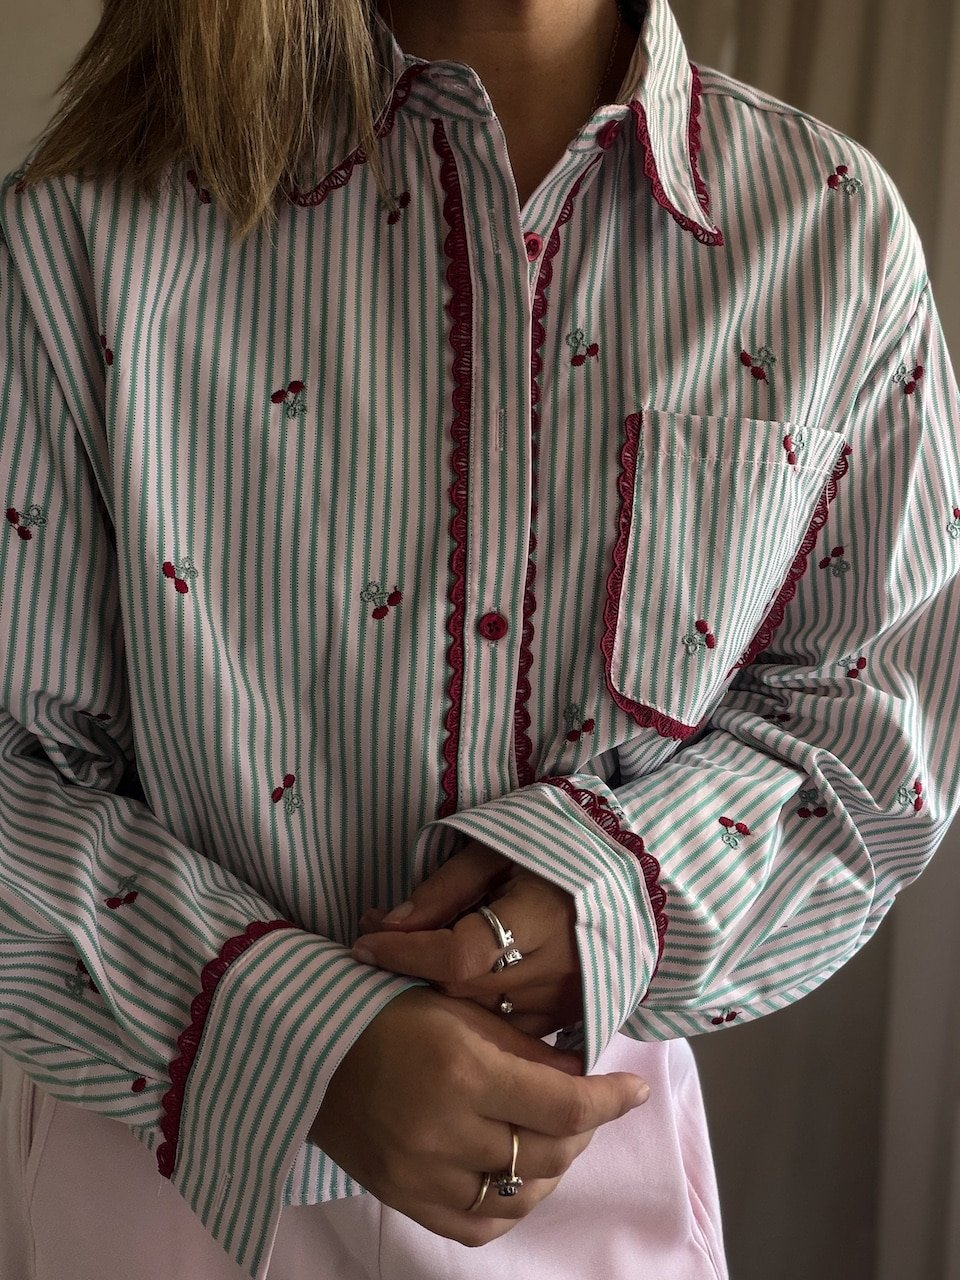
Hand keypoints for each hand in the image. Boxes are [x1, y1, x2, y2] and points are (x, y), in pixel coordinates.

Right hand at [308, 986, 649, 1245]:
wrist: (309, 1048)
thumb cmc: (387, 1012)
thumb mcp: (459, 1008)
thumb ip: (524, 1049)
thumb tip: (582, 1078)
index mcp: (463, 1071)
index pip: (563, 1104)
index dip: (610, 1100)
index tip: (634, 1090)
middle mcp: (444, 1131)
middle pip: (548, 1155)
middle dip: (583, 1130)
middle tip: (587, 1105)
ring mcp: (422, 1174)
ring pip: (519, 1196)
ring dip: (551, 1170)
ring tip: (553, 1138)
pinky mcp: (403, 1199)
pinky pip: (477, 1225)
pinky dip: (509, 1206)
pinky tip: (516, 1176)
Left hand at [353, 841, 582, 1037]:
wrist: (628, 879)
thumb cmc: (557, 854)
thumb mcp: (500, 850)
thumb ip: (445, 887)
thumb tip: (388, 925)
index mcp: (543, 916)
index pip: (458, 953)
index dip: (405, 952)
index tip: (363, 942)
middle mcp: (556, 969)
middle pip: (462, 989)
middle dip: (411, 968)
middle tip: (375, 941)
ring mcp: (564, 1002)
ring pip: (478, 1016)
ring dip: (436, 992)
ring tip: (407, 961)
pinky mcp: (567, 1020)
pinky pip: (504, 1031)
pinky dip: (472, 1013)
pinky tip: (451, 986)